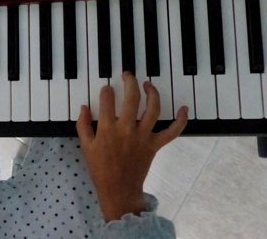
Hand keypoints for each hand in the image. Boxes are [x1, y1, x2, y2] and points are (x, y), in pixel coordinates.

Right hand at [76, 72, 188, 221]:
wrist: (118, 190)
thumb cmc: (100, 169)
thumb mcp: (85, 146)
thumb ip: (83, 125)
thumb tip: (84, 107)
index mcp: (107, 128)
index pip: (107, 99)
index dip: (107, 90)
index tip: (107, 89)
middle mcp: (126, 129)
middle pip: (131, 97)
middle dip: (129, 81)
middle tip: (127, 75)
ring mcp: (143, 136)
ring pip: (152, 108)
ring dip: (152, 92)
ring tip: (147, 84)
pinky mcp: (155, 145)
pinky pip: (172, 131)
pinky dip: (180, 120)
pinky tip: (183, 108)